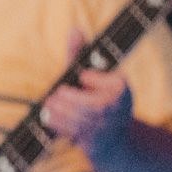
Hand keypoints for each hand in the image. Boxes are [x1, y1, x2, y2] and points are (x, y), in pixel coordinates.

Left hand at [40, 28, 133, 159]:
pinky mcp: (93, 143)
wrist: (114, 137)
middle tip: (55, 95)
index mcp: (121, 87)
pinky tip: (52, 119)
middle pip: (78, 100)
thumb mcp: (94, 73)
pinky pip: (68, 131)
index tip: (85, 79)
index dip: (87, 78)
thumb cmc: (99, 96)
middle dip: (61, 98)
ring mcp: (105, 127)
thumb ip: (80, 52)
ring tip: (50, 105)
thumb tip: (74, 29)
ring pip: (70, 117)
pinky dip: (57, 125)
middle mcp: (116, 108)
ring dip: (54, 111)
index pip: (91, 78)